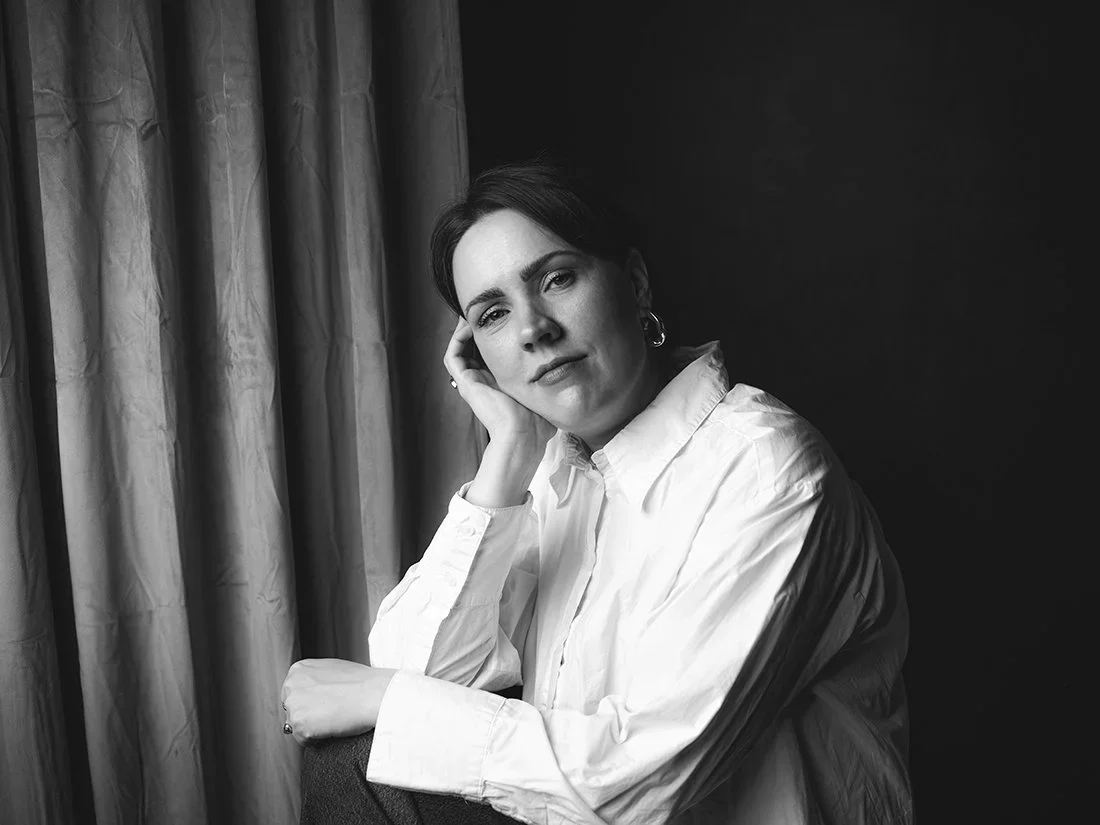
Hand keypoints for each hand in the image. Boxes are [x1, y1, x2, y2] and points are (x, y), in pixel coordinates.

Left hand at [280, 659, 394, 745]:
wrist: (373, 694)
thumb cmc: (362, 682)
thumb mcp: (334, 669)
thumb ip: (317, 678)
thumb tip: (313, 692)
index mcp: (299, 669)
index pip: (294, 693)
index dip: (310, 702)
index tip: (323, 704)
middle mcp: (291, 685)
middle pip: (292, 710)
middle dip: (308, 715)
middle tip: (330, 713)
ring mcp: (294, 705)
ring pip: (297, 726)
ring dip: (313, 728)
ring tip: (333, 719)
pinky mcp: (299, 725)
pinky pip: (304, 741)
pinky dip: (317, 740)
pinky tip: (332, 727)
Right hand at [443, 318, 555, 451]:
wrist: (525, 435)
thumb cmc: (537, 423)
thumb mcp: (546, 394)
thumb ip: (551, 383)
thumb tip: (567, 372)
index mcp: (500, 385)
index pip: (492, 355)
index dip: (494, 336)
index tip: (503, 319)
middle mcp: (483, 383)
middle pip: (474, 349)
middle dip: (478, 328)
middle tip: (485, 311)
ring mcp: (473, 383)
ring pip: (460, 350)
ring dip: (464, 330)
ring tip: (473, 314)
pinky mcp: (466, 383)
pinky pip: (453, 356)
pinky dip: (457, 339)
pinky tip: (469, 325)